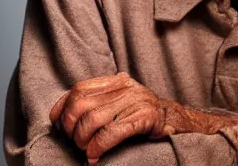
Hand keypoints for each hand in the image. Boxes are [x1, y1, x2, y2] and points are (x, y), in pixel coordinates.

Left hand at [49, 72, 237, 163]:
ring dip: (83, 140)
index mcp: (116, 80)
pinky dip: (98, 146)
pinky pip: (112, 131)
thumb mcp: (121, 102)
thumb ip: (99, 102)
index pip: (79, 88)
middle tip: (74, 143)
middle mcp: (125, 86)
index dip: (63, 107)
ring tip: (86, 152)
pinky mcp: (145, 118)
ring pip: (93, 119)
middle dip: (71, 127)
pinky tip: (95, 157)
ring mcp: (136, 100)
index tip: (58, 125)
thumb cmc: (143, 116)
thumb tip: (64, 114)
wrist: (178, 121)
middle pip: (82, 103)